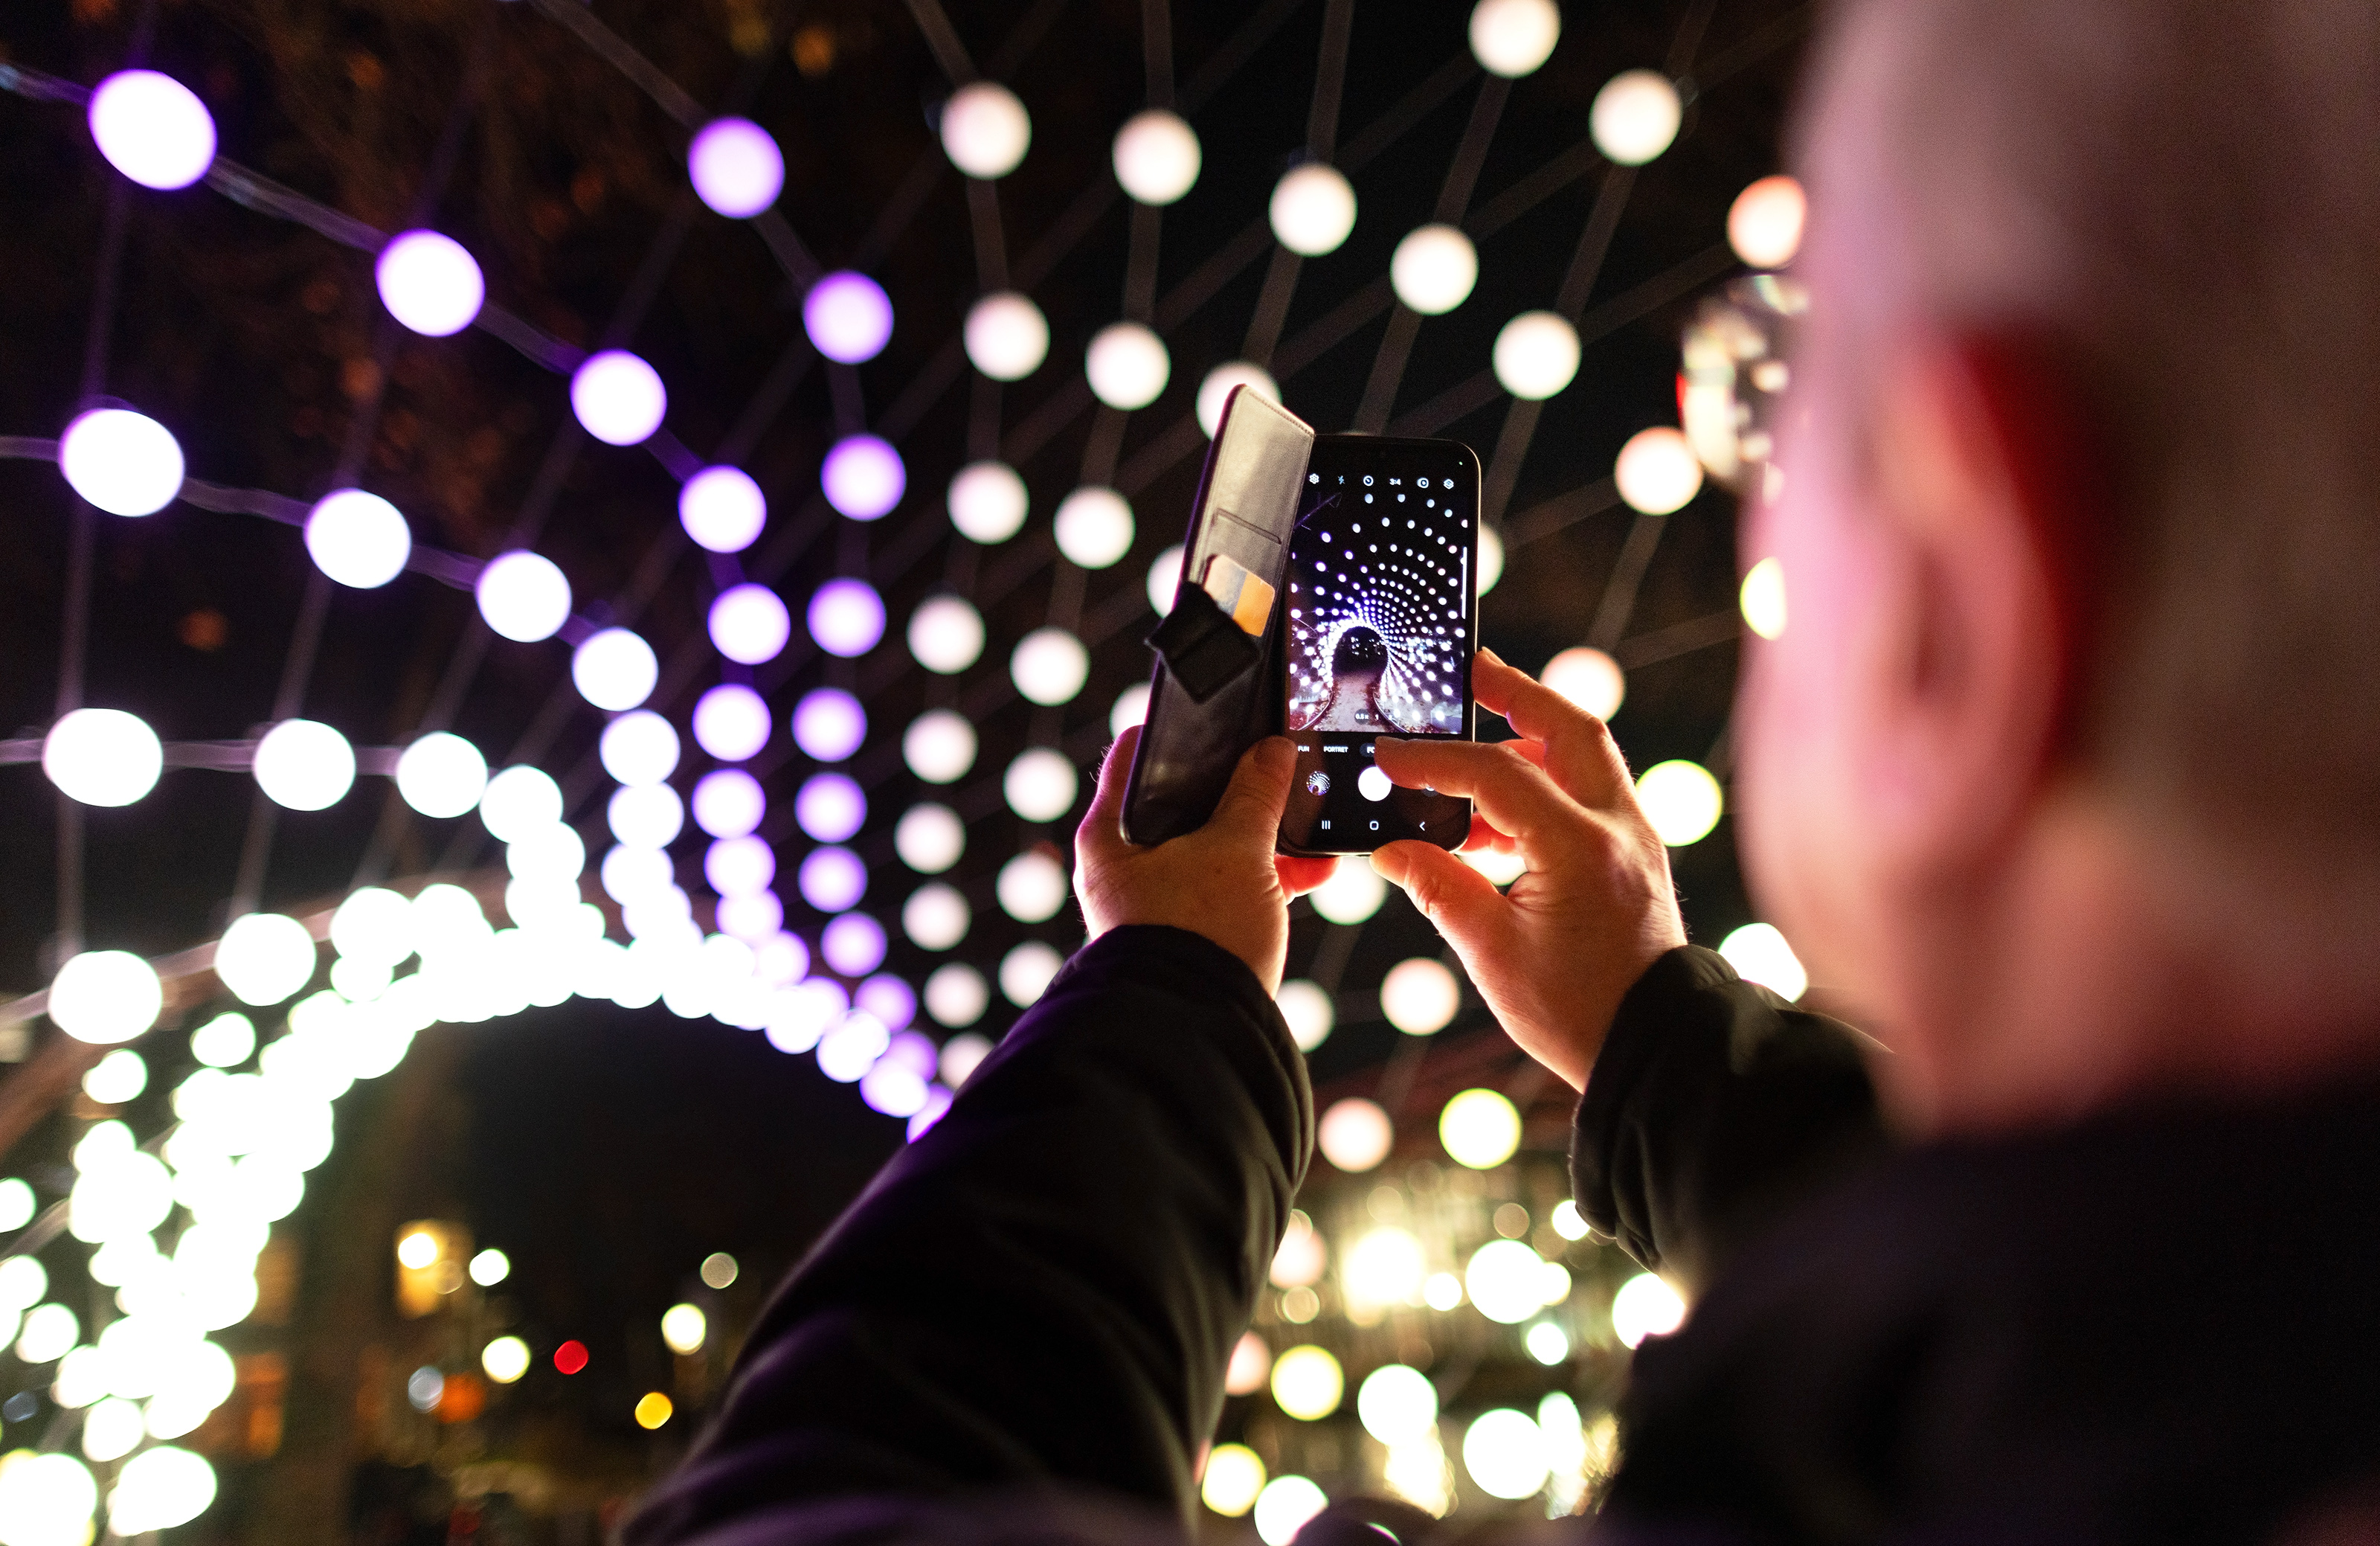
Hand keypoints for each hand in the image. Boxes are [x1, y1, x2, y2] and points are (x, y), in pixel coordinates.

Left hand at [1076, 727, 1339, 994]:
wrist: (1201, 1034)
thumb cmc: (1198, 933)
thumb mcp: (1237, 850)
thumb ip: (1257, 795)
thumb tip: (1274, 751)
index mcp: (1110, 836)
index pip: (1134, 757)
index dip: (1177, 731)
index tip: (1220, 716)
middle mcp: (1124, 867)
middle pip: (1181, 804)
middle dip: (1240, 790)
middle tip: (1281, 768)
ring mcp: (1155, 903)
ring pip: (1212, 848)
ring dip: (1264, 837)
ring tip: (1312, 823)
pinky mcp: (1190, 934)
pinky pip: (1229, 888)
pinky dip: (1266, 877)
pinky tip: (1316, 870)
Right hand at [1370, 649, 1686, 1089]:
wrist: (1654, 1049)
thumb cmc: (1576, 1011)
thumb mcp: (1491, 952)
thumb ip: (1439, 887)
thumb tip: (1392, 849)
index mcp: (1579, 847)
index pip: (1497, 773)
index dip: (1434, 760)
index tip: (1388, 756)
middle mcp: (1617, 828)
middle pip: (1569, 727)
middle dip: (1515, 692)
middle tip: (1469, 670)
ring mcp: (1634, 839)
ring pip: (1585, 755)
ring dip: (1530, 737)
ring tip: (1469, 749)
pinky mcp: (1634, 857)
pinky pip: (1588, 794)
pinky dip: (1544, 783)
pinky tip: (1493, 820)